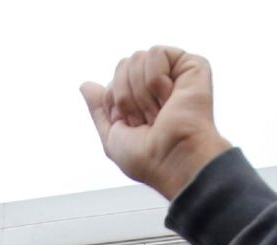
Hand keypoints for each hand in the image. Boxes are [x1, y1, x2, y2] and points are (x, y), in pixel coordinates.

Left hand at [81, 46, 231, 200]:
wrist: (174, 159)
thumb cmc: (149, 159)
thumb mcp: (112, 138)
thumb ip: (99, 110)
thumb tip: (85, 85)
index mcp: (141, 102)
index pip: (112, 82)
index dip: (115, 103)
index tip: (133, 126)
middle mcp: (158, 86)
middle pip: (123, 65)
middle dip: (127, 96)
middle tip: (148, 120)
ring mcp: (175, 75)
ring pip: (137, 58)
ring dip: (142, 92)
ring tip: (161, 112)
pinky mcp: (192, 66)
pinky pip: (156, 53)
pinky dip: (156, 79)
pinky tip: (170, 98)